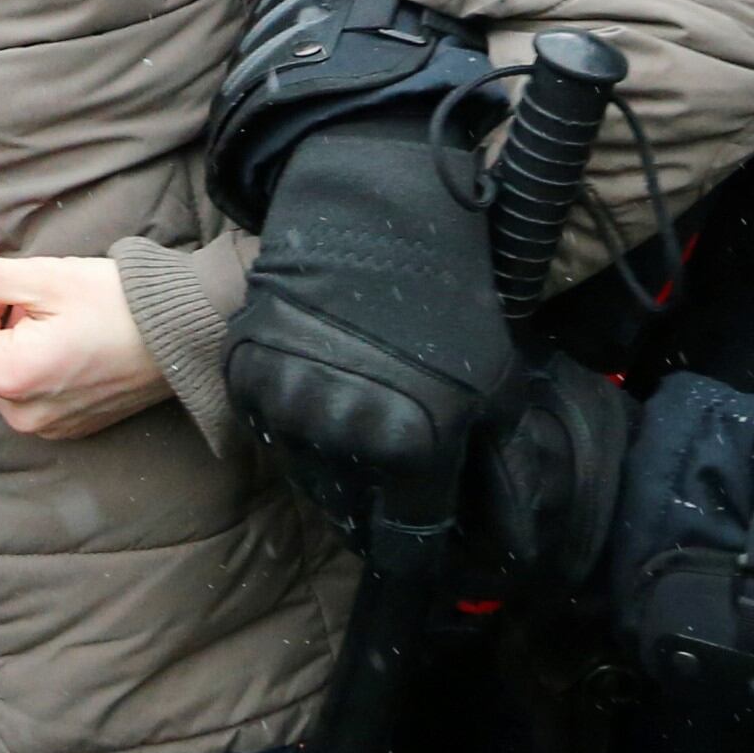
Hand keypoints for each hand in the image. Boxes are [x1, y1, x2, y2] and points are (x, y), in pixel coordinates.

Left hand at [0, 243, 168, 439]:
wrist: (187, 334)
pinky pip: (17, 387)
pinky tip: (40, 322)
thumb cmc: (120, 302)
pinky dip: (15, 351)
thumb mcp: (44, 278)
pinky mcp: (62, 424)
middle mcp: (20, 413)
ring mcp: (42, 425)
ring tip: (22, 291)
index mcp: (10, 377)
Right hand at [225, 118, 514, 527]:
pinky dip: (293, 420)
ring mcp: (284, 402)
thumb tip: (508, 542)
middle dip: (375, 496)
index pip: (403, 541)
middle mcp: (338, 433)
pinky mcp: (245, 373)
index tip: (422, 538)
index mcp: (407, 445)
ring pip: (307, 470)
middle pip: (349, 509)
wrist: (375, 206)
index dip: (417, 546)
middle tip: (394, 457)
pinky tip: (323, 382)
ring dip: (332, 458)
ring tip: (360, 406)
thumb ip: (495, 466)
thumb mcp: (495, 382)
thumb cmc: (449, 291)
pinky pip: (272, 428)